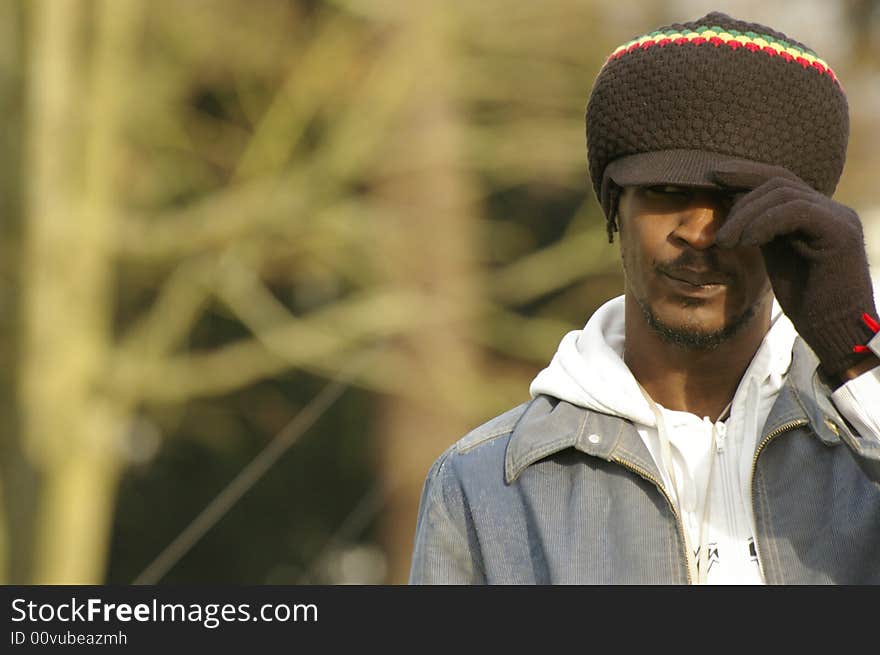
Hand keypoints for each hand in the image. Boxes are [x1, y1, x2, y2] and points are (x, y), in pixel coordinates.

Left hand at [710, 160, 877, 379]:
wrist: (837, 330)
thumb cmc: (807, 301)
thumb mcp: (775, 256)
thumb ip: (760, 229)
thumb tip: (730, 207)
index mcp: (816, 213)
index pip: (779, 179)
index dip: (745, 174)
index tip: (713, 176)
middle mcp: (830, 209)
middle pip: (779, 182)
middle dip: (740, 200)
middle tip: (719, 235)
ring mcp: (838, 218)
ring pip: (784, 195)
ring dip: (746, 216)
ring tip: (726, 243)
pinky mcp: (840, 232)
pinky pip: (796, 211)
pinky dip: (764, 222)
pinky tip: (747, 242)